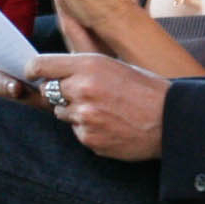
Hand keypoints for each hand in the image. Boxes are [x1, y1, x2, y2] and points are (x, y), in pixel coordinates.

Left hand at [25, 53, 169, 161]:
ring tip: (105, 110)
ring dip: (75, 112)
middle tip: (85, 94)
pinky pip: (77, 132)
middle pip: (48, 91)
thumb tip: (53, 70)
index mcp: (89, 64)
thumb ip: (83, 67)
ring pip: (62, 113)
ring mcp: (84, 116)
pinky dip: (89, 130)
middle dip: (61, 92)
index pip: (41, 65)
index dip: (34, 70)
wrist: (170, 120)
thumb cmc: (146, 89)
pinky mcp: (89, 138)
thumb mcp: (114, 65)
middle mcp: (82, 89)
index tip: (34, 73)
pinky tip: (111, 125)